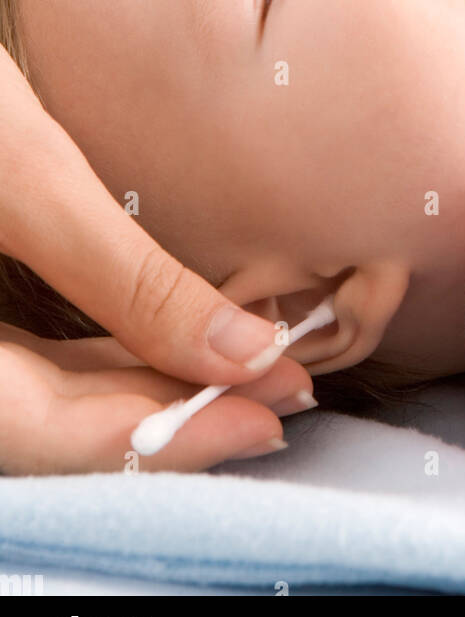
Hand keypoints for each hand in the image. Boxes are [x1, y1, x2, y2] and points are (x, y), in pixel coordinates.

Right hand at [0, 45, 313, 469]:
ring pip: (48, 397)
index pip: (52, 435)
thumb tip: (246, 353)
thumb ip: (131, 278)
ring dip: (150, 387)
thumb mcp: (30, 177)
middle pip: (55, 427)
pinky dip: (111, 353)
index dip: (168, 439)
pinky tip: (181, 338)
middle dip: (174, 414)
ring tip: (252, 368)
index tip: (268, 414)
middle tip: (281, 392)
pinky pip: (35, 358)